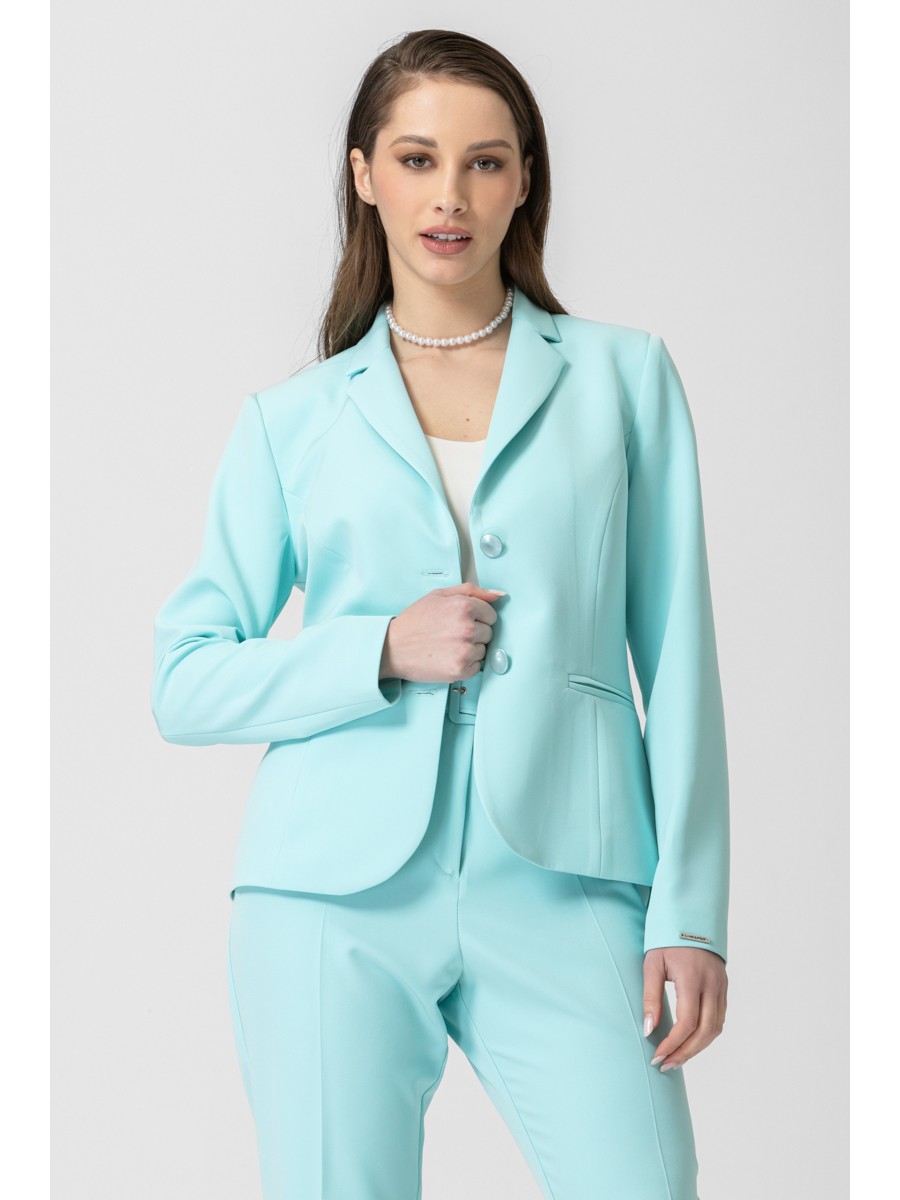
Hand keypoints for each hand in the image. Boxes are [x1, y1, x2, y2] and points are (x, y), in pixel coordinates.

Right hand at [379, 582, 506, 683]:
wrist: (392, 648)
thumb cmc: (415, 621)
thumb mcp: (439, 596)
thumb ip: (471, 591)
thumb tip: (499, 595)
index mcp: (464, 606)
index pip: (491, 614)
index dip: (477, 618)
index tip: (461, 622)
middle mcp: (467, 628)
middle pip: (489, 632)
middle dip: (474, 633)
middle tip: (451, 634)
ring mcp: (465, 650)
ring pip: (484, 650)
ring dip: (470, 649)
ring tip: (448, 646)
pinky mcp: (461, 669)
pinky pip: (477, 667)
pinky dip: (466, 664)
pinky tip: (448, 657)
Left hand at [642, 946, 727, 1070]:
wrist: (690, 917)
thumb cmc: (666, 939)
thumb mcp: (652, 964)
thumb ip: (651, 997)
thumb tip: (649, 1030)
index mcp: (692, 978)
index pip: (687, 1023)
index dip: (673, 1044)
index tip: (657, 1056)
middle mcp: (712, 985)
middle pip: (705, 1032)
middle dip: (685, 1053)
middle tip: (666, 1065)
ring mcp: (721, 986)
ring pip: (715, 1029)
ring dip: (697, 1048)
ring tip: (676, 1058)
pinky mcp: (724, 987)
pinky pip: (719, 1018)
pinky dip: (706, 1035)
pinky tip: (690, 1042)